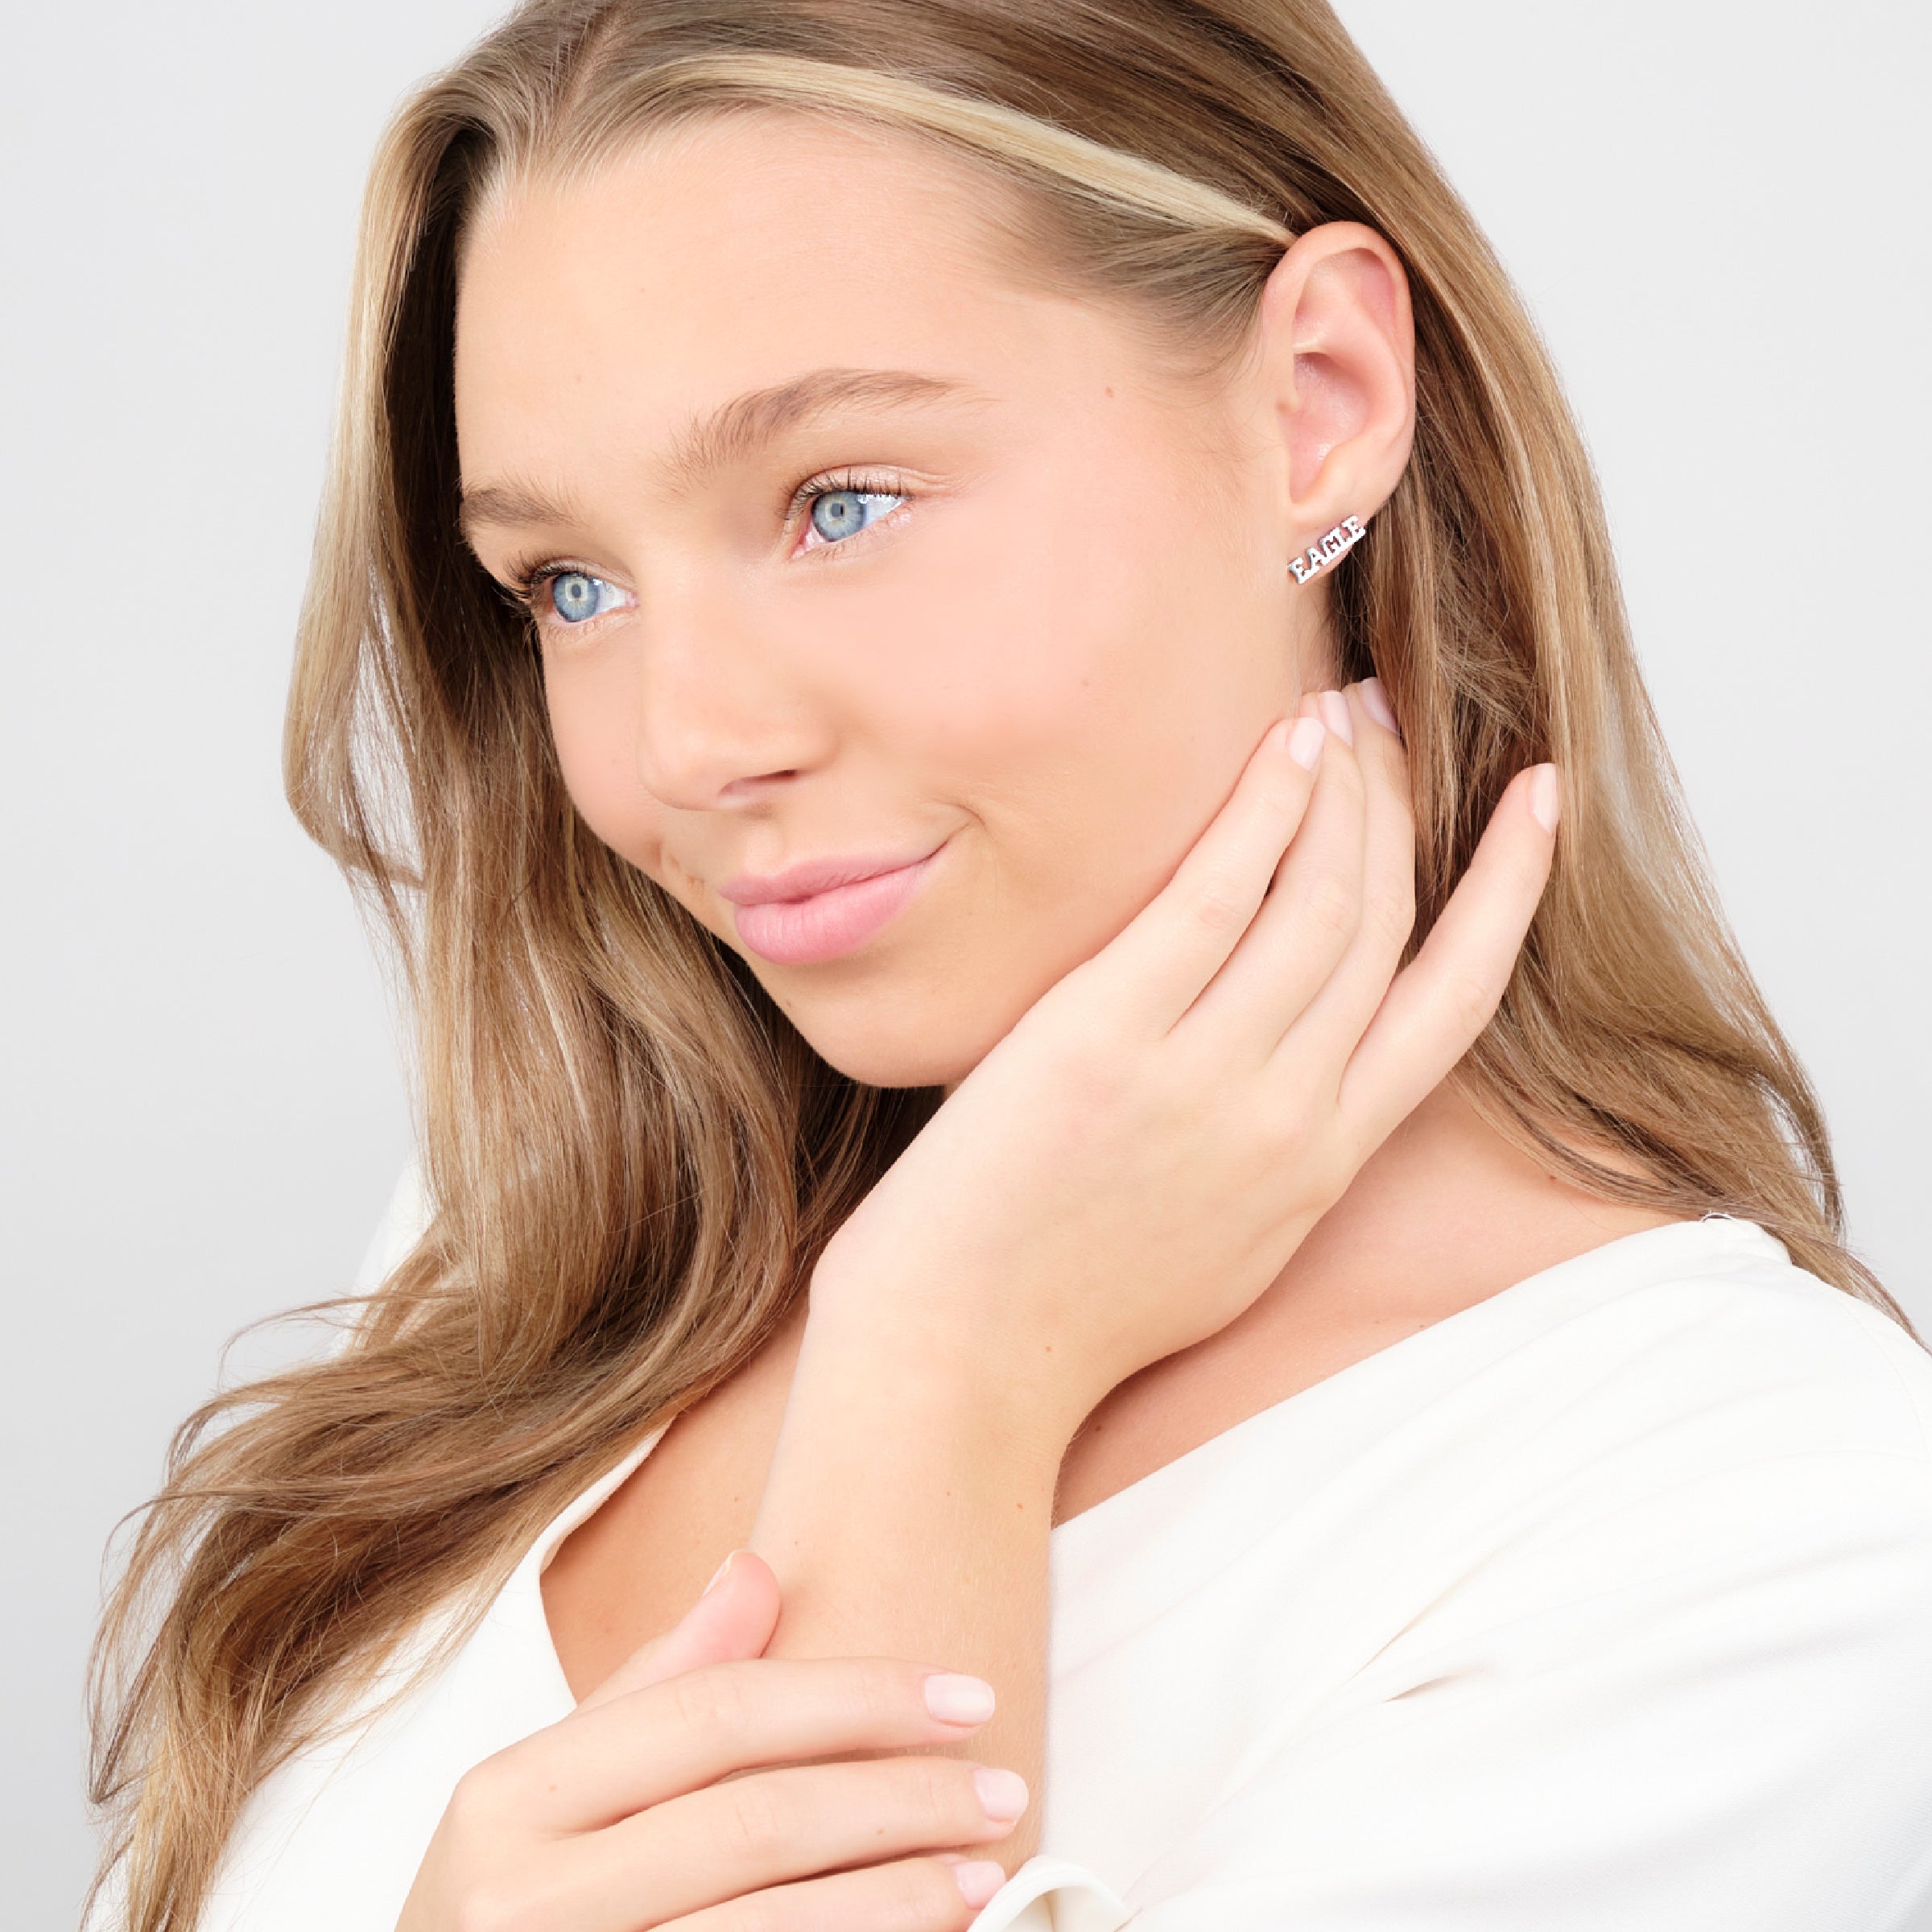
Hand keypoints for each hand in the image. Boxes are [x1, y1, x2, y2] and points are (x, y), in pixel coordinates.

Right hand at [397, 1551, 1023, 1931]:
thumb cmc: (512, 1908)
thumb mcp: (549, 1792)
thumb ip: (656, 1686)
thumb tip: (758, 1567)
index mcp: (506, 1797)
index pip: (714, 1715)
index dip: (852, 1697)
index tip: (962, 1693)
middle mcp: (520, 1897)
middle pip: (757, 1821)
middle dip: (900, 1798)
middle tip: (999, 1785)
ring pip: (771, 1927)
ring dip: (900, 1896)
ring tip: (985, 1866)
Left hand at [809, 680, 1559, 1437]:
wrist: (962, 1361)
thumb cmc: (1066, 1307)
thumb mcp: (1223, 1248)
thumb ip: (1274, 1156)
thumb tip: (1289, 1071)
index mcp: (1322, 1165)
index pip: (1453, 1003)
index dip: (1507, 892)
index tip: (1538, 808)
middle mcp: (1289, 1114)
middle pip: (1386, 921)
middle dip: (1402, 805)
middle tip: (1388, 720)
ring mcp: (1206, 1076)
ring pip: (1321, 894)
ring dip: (1343, 786)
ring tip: (1336, 708)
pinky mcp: (1110, 1038)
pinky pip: (1217, 894)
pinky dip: (1264, 811)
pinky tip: (1282, 748)